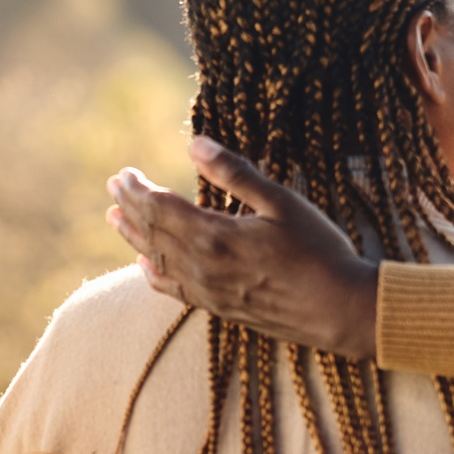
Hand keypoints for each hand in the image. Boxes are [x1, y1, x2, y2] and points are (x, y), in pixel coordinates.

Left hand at [103, 136, 380, 359]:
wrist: (340, 310)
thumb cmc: (318, 250)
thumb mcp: (281, 202)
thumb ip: (235, 173)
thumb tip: (194, 143)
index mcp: (214, 236)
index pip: (159, 208)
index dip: (138, 189)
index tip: (124, 172)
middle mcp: (202, 267)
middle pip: (151, 233)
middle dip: (129, 207)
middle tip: (114, 186)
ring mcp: (208, 292)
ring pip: (156, 261)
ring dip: (133, 237)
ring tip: (115, 218)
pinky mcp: (219, 308)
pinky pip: (173, 290)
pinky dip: (154, 274)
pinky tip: (145, 266)